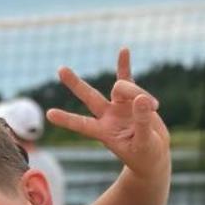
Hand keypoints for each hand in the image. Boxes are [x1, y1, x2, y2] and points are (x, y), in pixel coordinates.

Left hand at [48, 47, 169, 180]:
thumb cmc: (145, 155)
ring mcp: (118, 105)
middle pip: (88, 96)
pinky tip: (124, 49)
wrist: (153, 154)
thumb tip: (141, 98)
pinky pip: (127, 77)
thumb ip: (142, 122)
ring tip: (156, 107)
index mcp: (104, 132)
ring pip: (121, 87)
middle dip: (75, 84)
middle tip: (60, 69)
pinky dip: (125, 65)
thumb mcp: (144, 143)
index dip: (67, 120)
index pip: (82, 124)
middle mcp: (107, 116)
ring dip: (137, 91)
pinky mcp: (131, 98)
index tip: (49, 114)